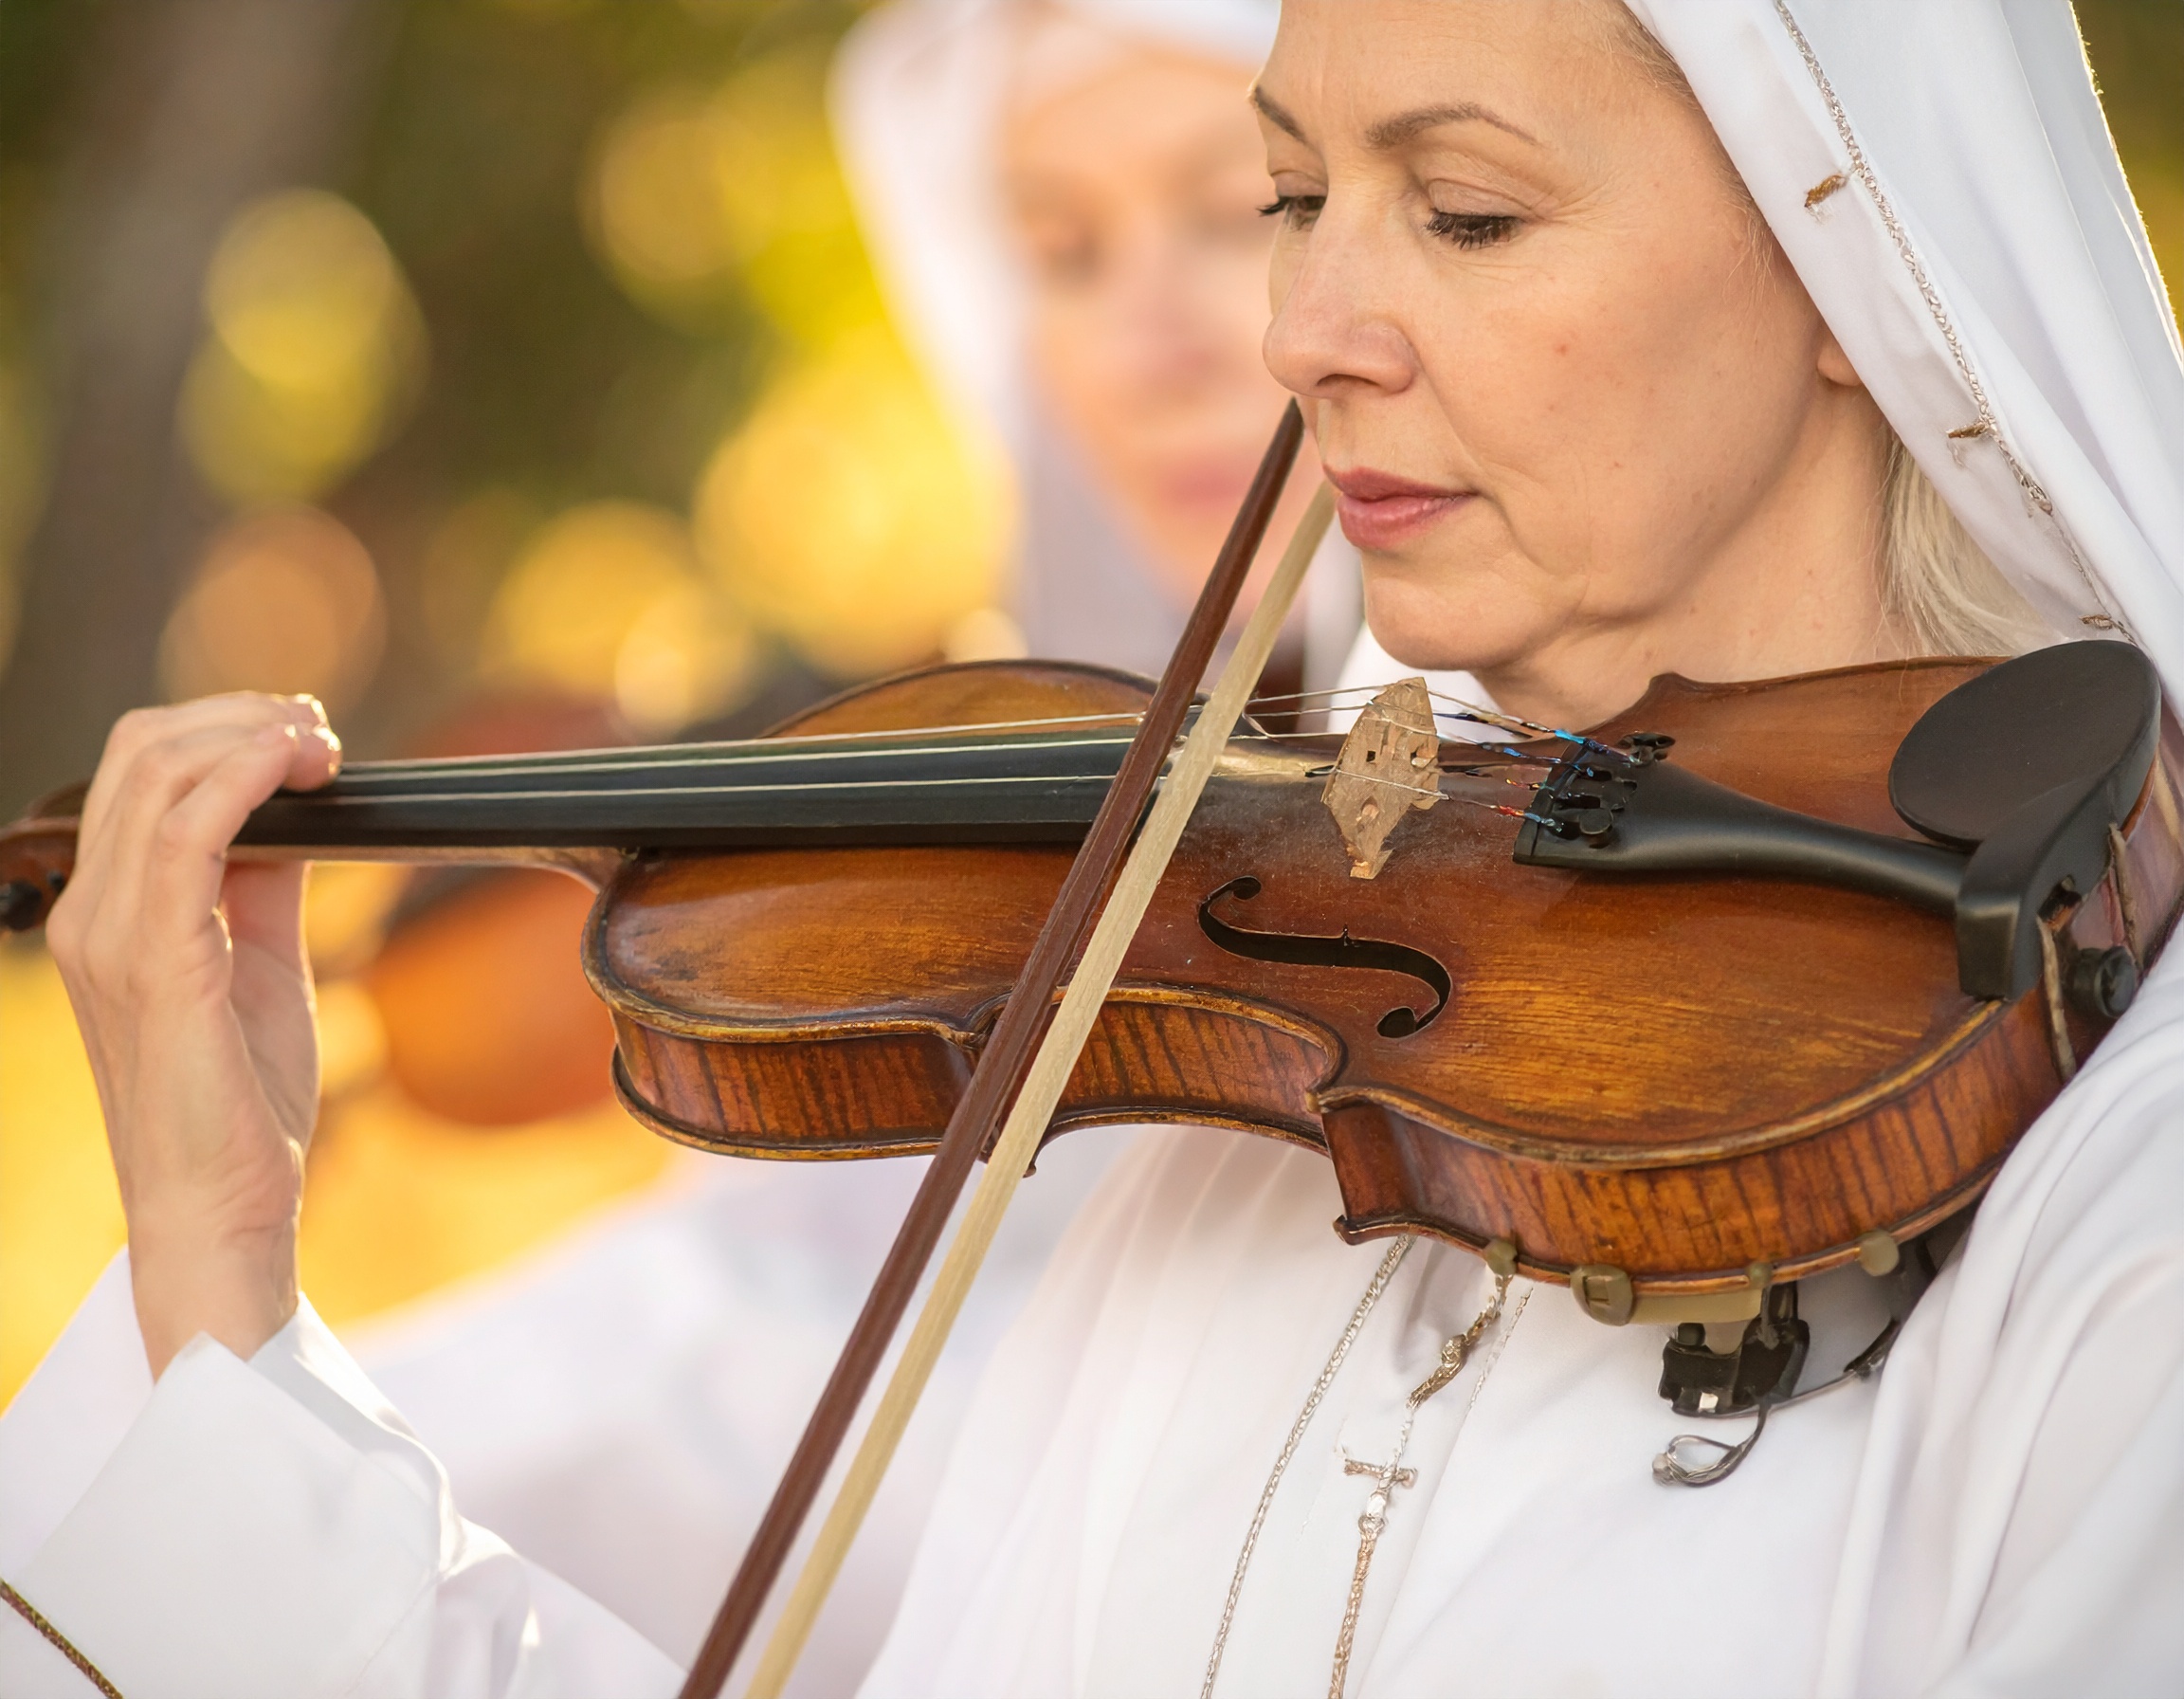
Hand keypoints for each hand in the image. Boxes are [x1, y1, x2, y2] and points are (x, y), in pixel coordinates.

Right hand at [47, 694, 341, 1374]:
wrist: (219, 1207)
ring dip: (251, 737)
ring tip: (320, 746)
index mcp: (111, 911)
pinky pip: (187, 836)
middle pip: (143, 752)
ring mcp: (111, 935)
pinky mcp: (155, 962)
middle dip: (240, 718)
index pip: (141, 772)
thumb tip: (297, 810)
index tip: (306, 736)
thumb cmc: (242, 1103)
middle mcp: (92, 913)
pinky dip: (244, 780)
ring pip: (159, 776)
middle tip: (320, 733)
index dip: (225, 730)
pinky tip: (294, 766)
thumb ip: (265, 885)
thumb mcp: (262, 964)